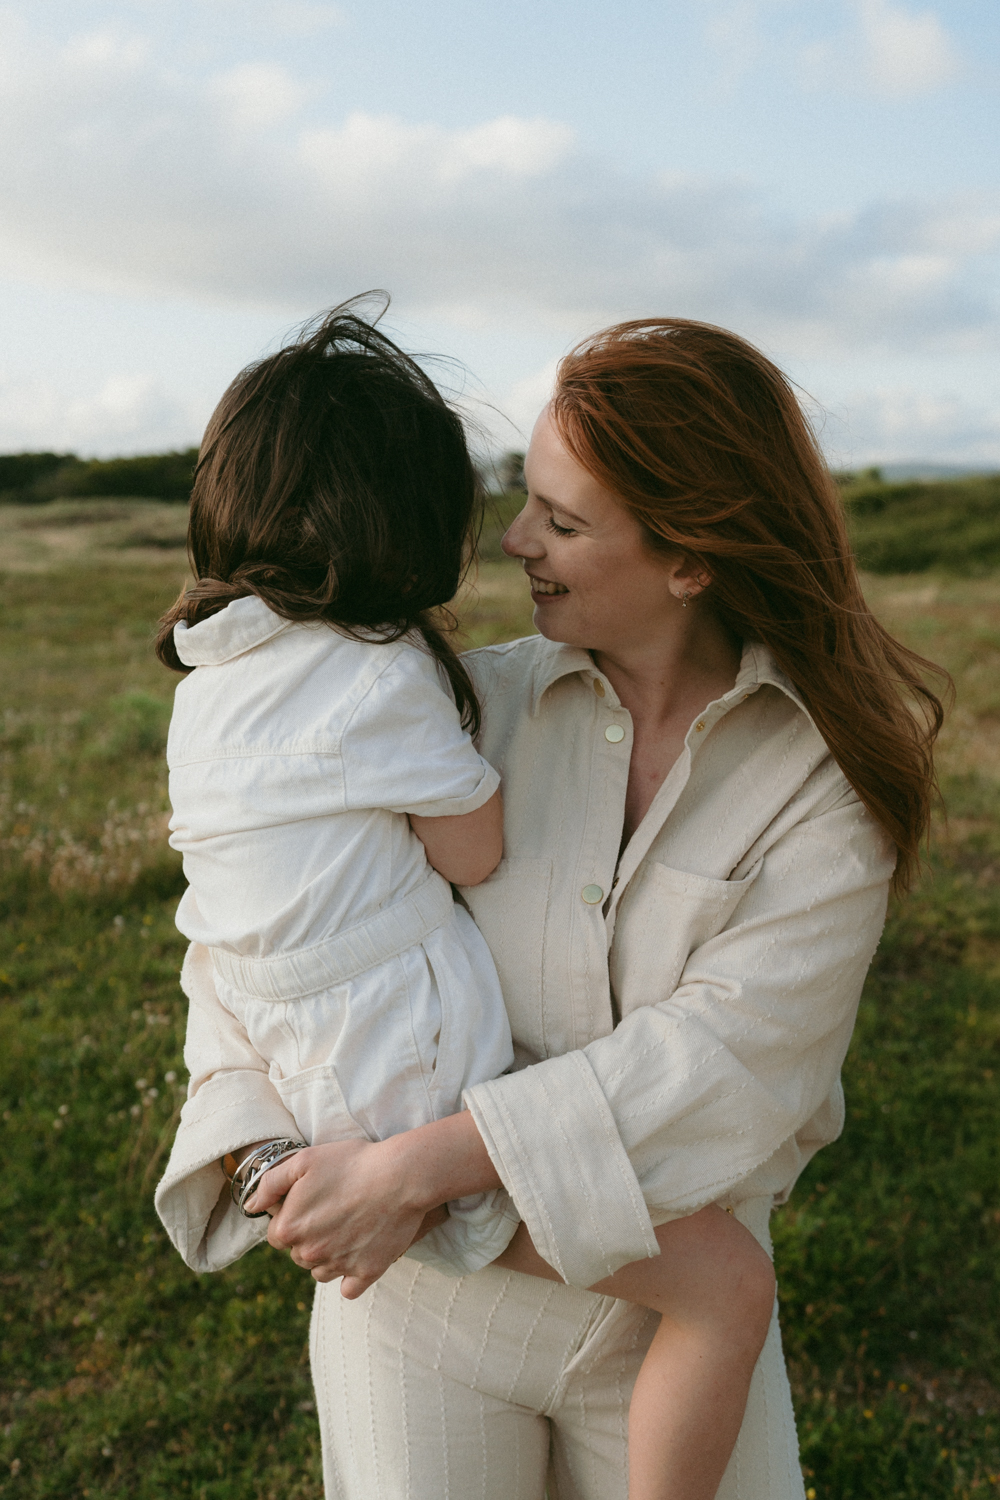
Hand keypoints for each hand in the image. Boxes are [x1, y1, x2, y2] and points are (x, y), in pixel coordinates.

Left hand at [245, 1112, 501, 1297]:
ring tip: (347, 1229)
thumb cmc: (352, 1163)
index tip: (312, 1202)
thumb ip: (270, 1184)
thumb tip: (250, 1207)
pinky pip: (349, 1288)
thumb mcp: (304, 1160)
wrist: (400, 1177)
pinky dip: (350, 1276)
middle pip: (299, 1254)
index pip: (278, 1234)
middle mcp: (309, 1255)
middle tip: (333, 1211)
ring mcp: (338, 1267)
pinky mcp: (366, 1273)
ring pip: (321, 1271)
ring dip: (328, 1256)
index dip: (293, 1216)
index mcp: (289, 1229)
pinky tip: (358, 1254)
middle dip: (310, 1237)